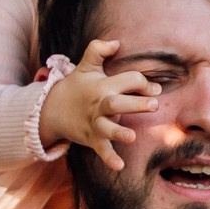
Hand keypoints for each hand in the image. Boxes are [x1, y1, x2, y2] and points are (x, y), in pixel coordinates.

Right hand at [40, 38, 157, 169]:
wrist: (53, 110)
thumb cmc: (77, 86)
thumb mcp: (85, 66)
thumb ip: (97, 50)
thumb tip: (116, 42)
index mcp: (103, 86)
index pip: (128, 80)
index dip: (143, 83)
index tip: (156, 89)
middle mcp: (100, 104)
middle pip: (117, 103)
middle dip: (135, 104)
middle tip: (153, 105)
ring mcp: (95, 123)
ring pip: (107, 129)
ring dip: (118, 133)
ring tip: (131, 137)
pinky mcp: (92, 138)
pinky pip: (101, 150)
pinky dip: (109, 158)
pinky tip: (119, 166)